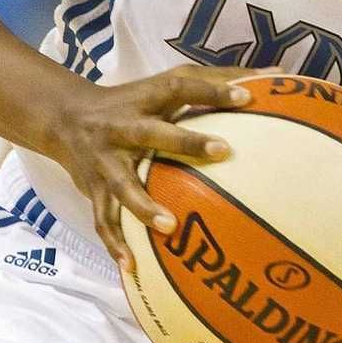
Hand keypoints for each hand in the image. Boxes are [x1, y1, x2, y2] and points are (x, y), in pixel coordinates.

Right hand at [45, 65, 255, 271]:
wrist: (65, 118)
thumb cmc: (133, 101)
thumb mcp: (166, 85)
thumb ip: (217, 81)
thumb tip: (276, 75)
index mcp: (145, 99)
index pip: (181, 88)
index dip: (213, 90)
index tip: (248, 97)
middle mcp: (122, 127)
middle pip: (152, 133)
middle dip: (186, 142)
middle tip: (224, 151)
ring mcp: (105, 161)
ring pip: (122, 185)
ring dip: (144, 207)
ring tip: (171, 227)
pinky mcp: (93, 189)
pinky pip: (103, 219)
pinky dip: (115, 244)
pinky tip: (132, 266)